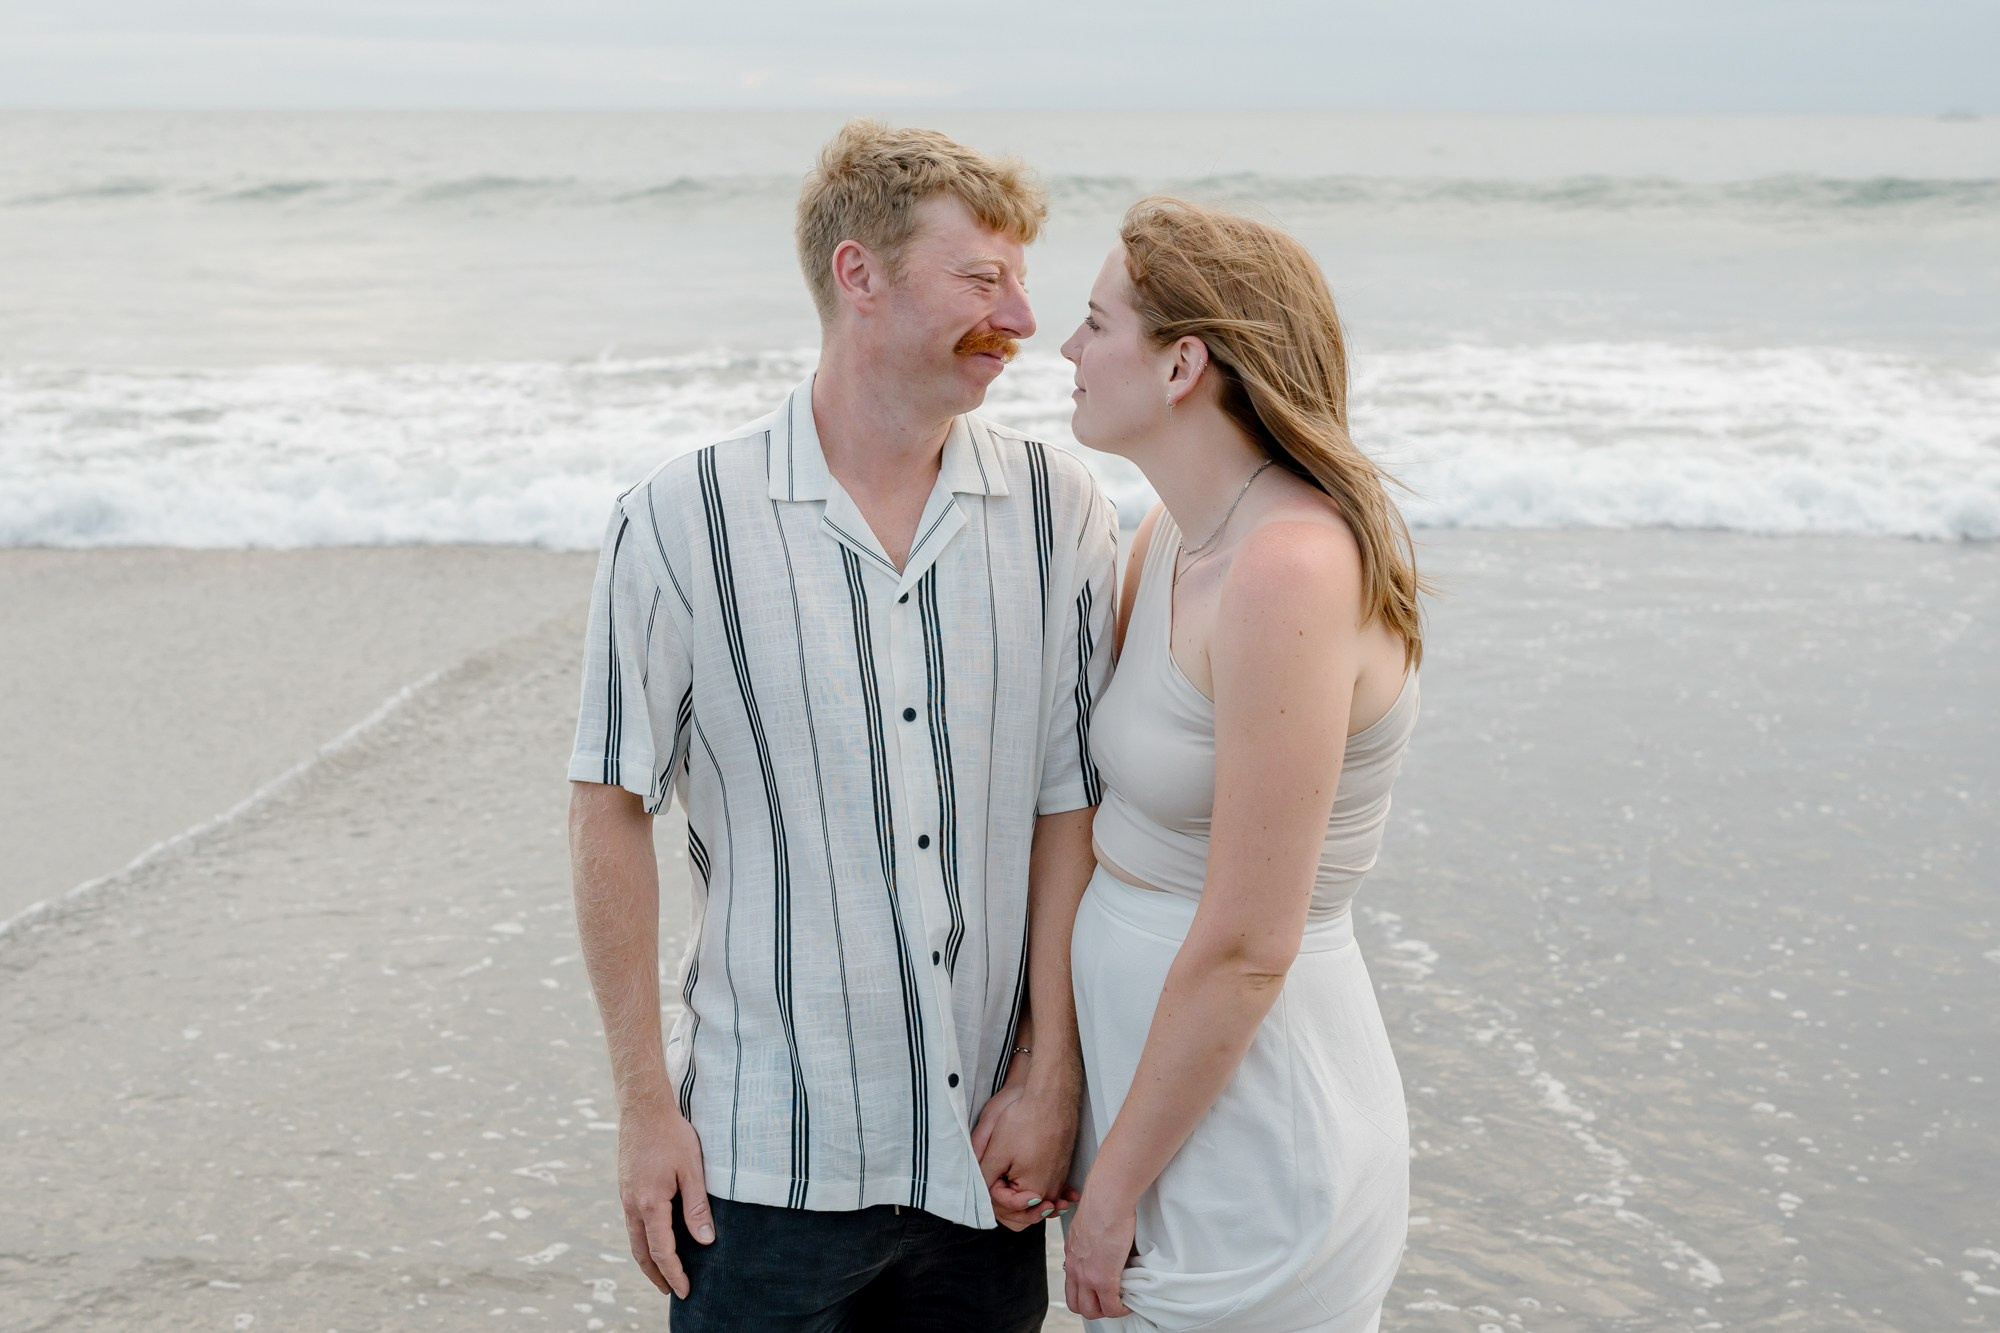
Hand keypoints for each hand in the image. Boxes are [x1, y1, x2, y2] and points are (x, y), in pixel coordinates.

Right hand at [617, 1101, 714, 1298]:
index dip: (673, 1274)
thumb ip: (697, 1206)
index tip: (684, 1290)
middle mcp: (632, 1204)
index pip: (661, 1252)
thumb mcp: (692, 1169)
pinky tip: (654, 1238)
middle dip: (655, 1275)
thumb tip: (705, 1240)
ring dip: (647, 1259)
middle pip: (641, 1252)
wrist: (643, 1107)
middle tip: (670, 1290)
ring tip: (662, 1271)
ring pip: (634, 1238)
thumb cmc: (671, 1134)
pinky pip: (632, 1222)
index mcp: (650, 1204)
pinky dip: (642, 1239)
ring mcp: (625, 1195)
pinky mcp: (625, 1186)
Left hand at [971, 1074, 1080, 1229]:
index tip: (990, 1174)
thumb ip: (986, 1178)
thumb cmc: (1025, 1120)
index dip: (992, 1194)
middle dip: (1008, 1204)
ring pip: (1035, 1201)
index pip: (1005, 1207)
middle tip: (996, 1189)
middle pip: (1023, 1212)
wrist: (1051, 1097)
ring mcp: (1058, 1180)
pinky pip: (1047, 1189)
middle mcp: (1050, 1191)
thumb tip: (981, 1194)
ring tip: (1011, 1190)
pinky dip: (1039, 1191)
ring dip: (1023, 1200)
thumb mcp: (996, 1151)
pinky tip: (1034, 1189)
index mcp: (1033, 1191)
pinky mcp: (1061, 1169)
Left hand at [1063, 1190, 1136, 1320]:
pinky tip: (1129, 1301)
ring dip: (1107, 1310)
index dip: (1086, 1294)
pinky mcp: (1104, 1280)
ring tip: (1121, 1302)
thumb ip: (1091, 1239)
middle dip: (1094, 1308)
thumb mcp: (1087, 1225)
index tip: (1100, 1292)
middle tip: (1111, 1301)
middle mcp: (1075, 1268)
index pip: (1071, 1286)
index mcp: (1071, 1254)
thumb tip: (1103, 1243)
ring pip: (1091, 1311)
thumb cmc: (1101, 1203)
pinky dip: (1121, 1309)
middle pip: (1077, 1305)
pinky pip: (1112, 1307)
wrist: (1107, 1199)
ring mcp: (1087, 1276)